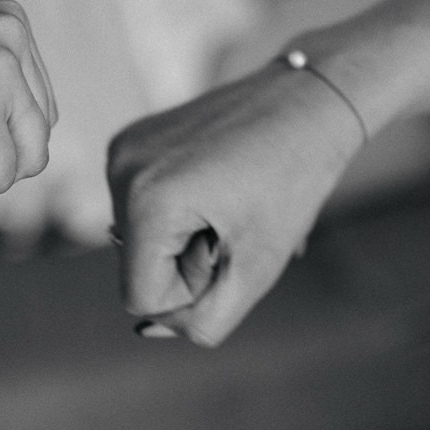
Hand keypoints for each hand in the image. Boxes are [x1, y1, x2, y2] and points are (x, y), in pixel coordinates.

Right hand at [108, 62, 362, 345]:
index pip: (141, 297)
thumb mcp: (256, 268)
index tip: (231, 248)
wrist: (307, 101)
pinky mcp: (131, 138)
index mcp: (147, 200)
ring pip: (141, 240)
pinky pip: (143, 207)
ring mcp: (123, 149)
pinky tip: (217, 185)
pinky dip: (180, 211)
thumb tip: (149, 328)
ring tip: (229, 200)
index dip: (191, 291)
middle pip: (139, 267)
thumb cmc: (292, 181)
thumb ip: (203, 318)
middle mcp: (121, 168)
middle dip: (187, 261)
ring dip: (185, 237)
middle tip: (236, 221)